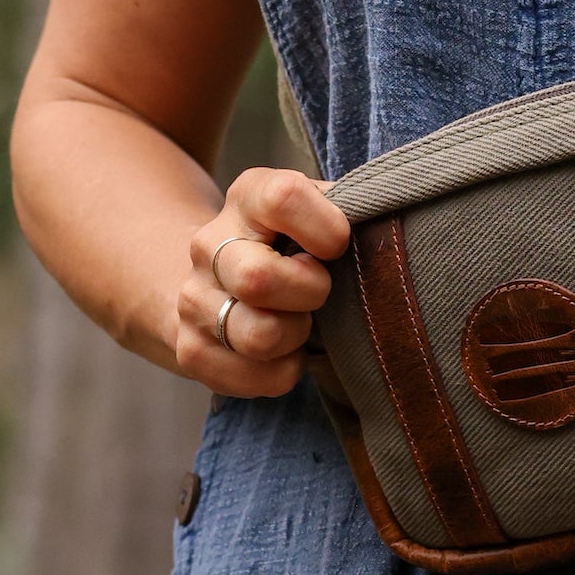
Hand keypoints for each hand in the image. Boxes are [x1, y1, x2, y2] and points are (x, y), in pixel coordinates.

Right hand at [173, 166, 350, 397]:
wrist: (224, 274)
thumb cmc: (296, 240)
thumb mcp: (319, 209)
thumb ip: (350, 210)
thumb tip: (383, 230)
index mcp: (248, 196)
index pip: (282, 198)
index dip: (325, 228)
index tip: (338, 246)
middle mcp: (209, 244)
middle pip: (258, 279)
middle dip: (310, 293)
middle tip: (320, 291)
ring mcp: (193, 298)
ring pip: (257, 335)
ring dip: (295, 336)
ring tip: (300, 323)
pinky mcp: (190, 348)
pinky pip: (250, 378)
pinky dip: (282, 372)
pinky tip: (285, 351)